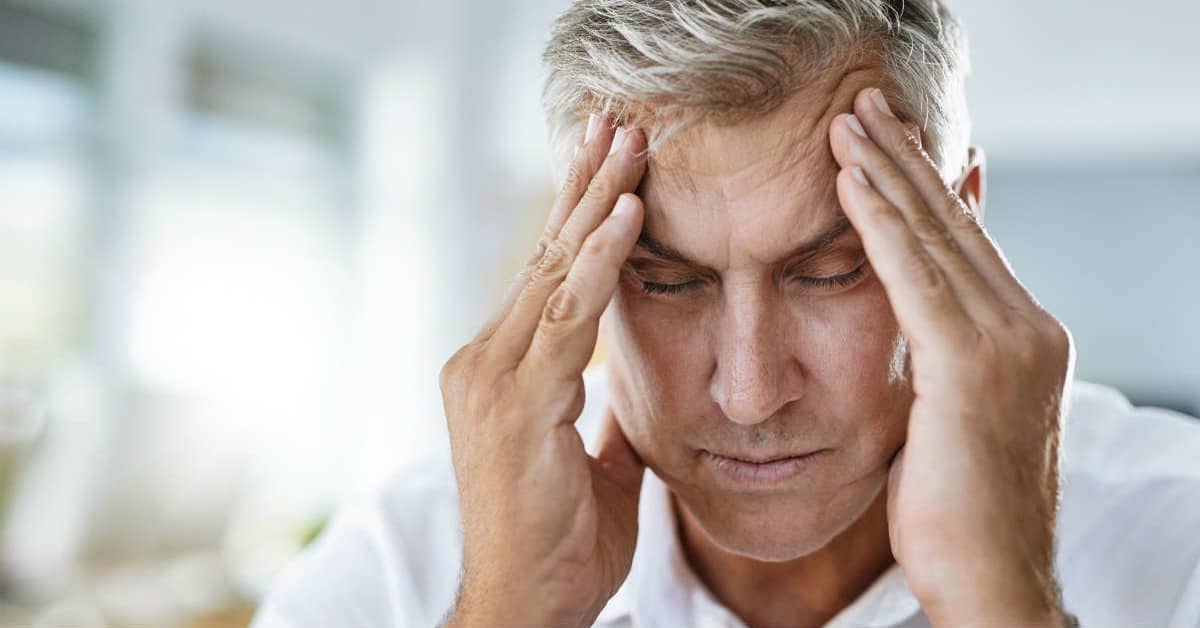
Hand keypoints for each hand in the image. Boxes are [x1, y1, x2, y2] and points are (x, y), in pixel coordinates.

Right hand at [439, 116, 647, 627]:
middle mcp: (483, 360)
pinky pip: (567, 316)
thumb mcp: (594, 464)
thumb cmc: (558, 545)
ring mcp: (491, 377)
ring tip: (629, 143)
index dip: (579, 220)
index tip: (610, 167)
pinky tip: (630, 214)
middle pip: (544, 257)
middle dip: (584, 188)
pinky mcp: (513, 400)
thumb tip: (625, 391)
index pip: (546, 278)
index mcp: (499, 371)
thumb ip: (603, 417)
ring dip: (597, 204)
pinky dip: (600, 261)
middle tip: (615, 124)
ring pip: (553, 272)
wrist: (523, 607)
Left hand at [829, 88, 1075, 626]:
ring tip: (846, 122)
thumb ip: (941, 362)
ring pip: (934, 238)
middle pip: (954, 225)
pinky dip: (878, 225)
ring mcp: (1006, 345)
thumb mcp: (951, 419)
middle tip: (865, 106)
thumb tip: (917, 328)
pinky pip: (912, 278)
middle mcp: (1026, 328)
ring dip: (886, 173)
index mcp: (1023, 338)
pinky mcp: (967, 368)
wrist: (994, 583)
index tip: (889, 144)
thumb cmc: (960, 515)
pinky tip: (848, 182)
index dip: (925, 189)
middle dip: (905, 160)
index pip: (967, 245)